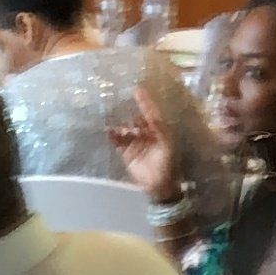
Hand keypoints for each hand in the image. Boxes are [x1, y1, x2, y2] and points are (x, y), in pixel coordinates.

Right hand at [112, 86, 181, 205]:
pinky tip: (108, 131)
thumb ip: (159, 128)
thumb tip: (151, 114)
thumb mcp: (166, 144)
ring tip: (119, 128)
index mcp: (158, 131)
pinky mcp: (126, 153)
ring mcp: (135, 143)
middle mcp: (146, 134)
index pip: (150, 112)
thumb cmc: (167, 164)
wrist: (158, 185)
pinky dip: (113, 136)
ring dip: (122, 127)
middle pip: (136, 120)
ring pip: (125, 130)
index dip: (144, 101)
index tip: (137, 89)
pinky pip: (117, 141)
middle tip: (125, 110)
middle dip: (131, 115)